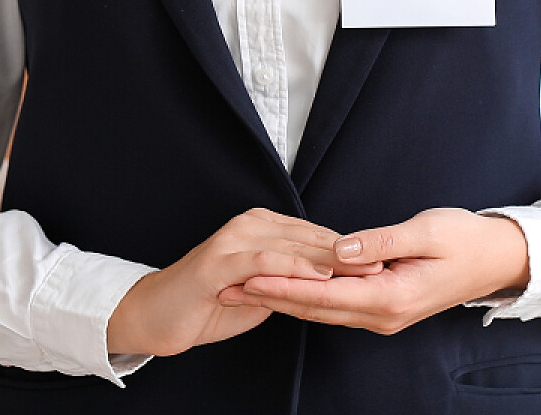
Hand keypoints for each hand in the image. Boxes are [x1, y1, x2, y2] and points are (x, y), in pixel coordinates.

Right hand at [106, 208, 379, 356]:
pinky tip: (317, 277)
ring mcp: (232, 241)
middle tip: (382, 261)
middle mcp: (248, 226)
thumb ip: (290, 279)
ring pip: (289, 245)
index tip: (381, 259)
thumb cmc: (209, 302)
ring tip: (359, 269)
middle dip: (346, 251)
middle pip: (307, 236)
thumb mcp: (260, 289)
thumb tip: (326, 278)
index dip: (348, 248)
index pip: (313, 234)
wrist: (159, 314)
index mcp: (260, 227)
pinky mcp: (218, 262)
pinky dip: (292, 269)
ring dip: (327, 258)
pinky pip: (262, 263)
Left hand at [223, 209, 528, 335]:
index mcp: (392, 297)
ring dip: (283, 300)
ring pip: (323, 311)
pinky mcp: (383, 307)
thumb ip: (379, 242)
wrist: (496, 259)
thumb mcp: (424, 231)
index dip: (285, 285)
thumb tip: (340, 249)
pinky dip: (306, 298)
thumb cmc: (464, 239)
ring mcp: (383, 315)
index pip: (326, 294)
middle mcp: (383, 314)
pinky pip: (336, 307)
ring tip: (242, 289)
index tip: (249, 277)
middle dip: (271, 297)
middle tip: (228, 287)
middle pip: (317, 309)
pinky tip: (284, 289)